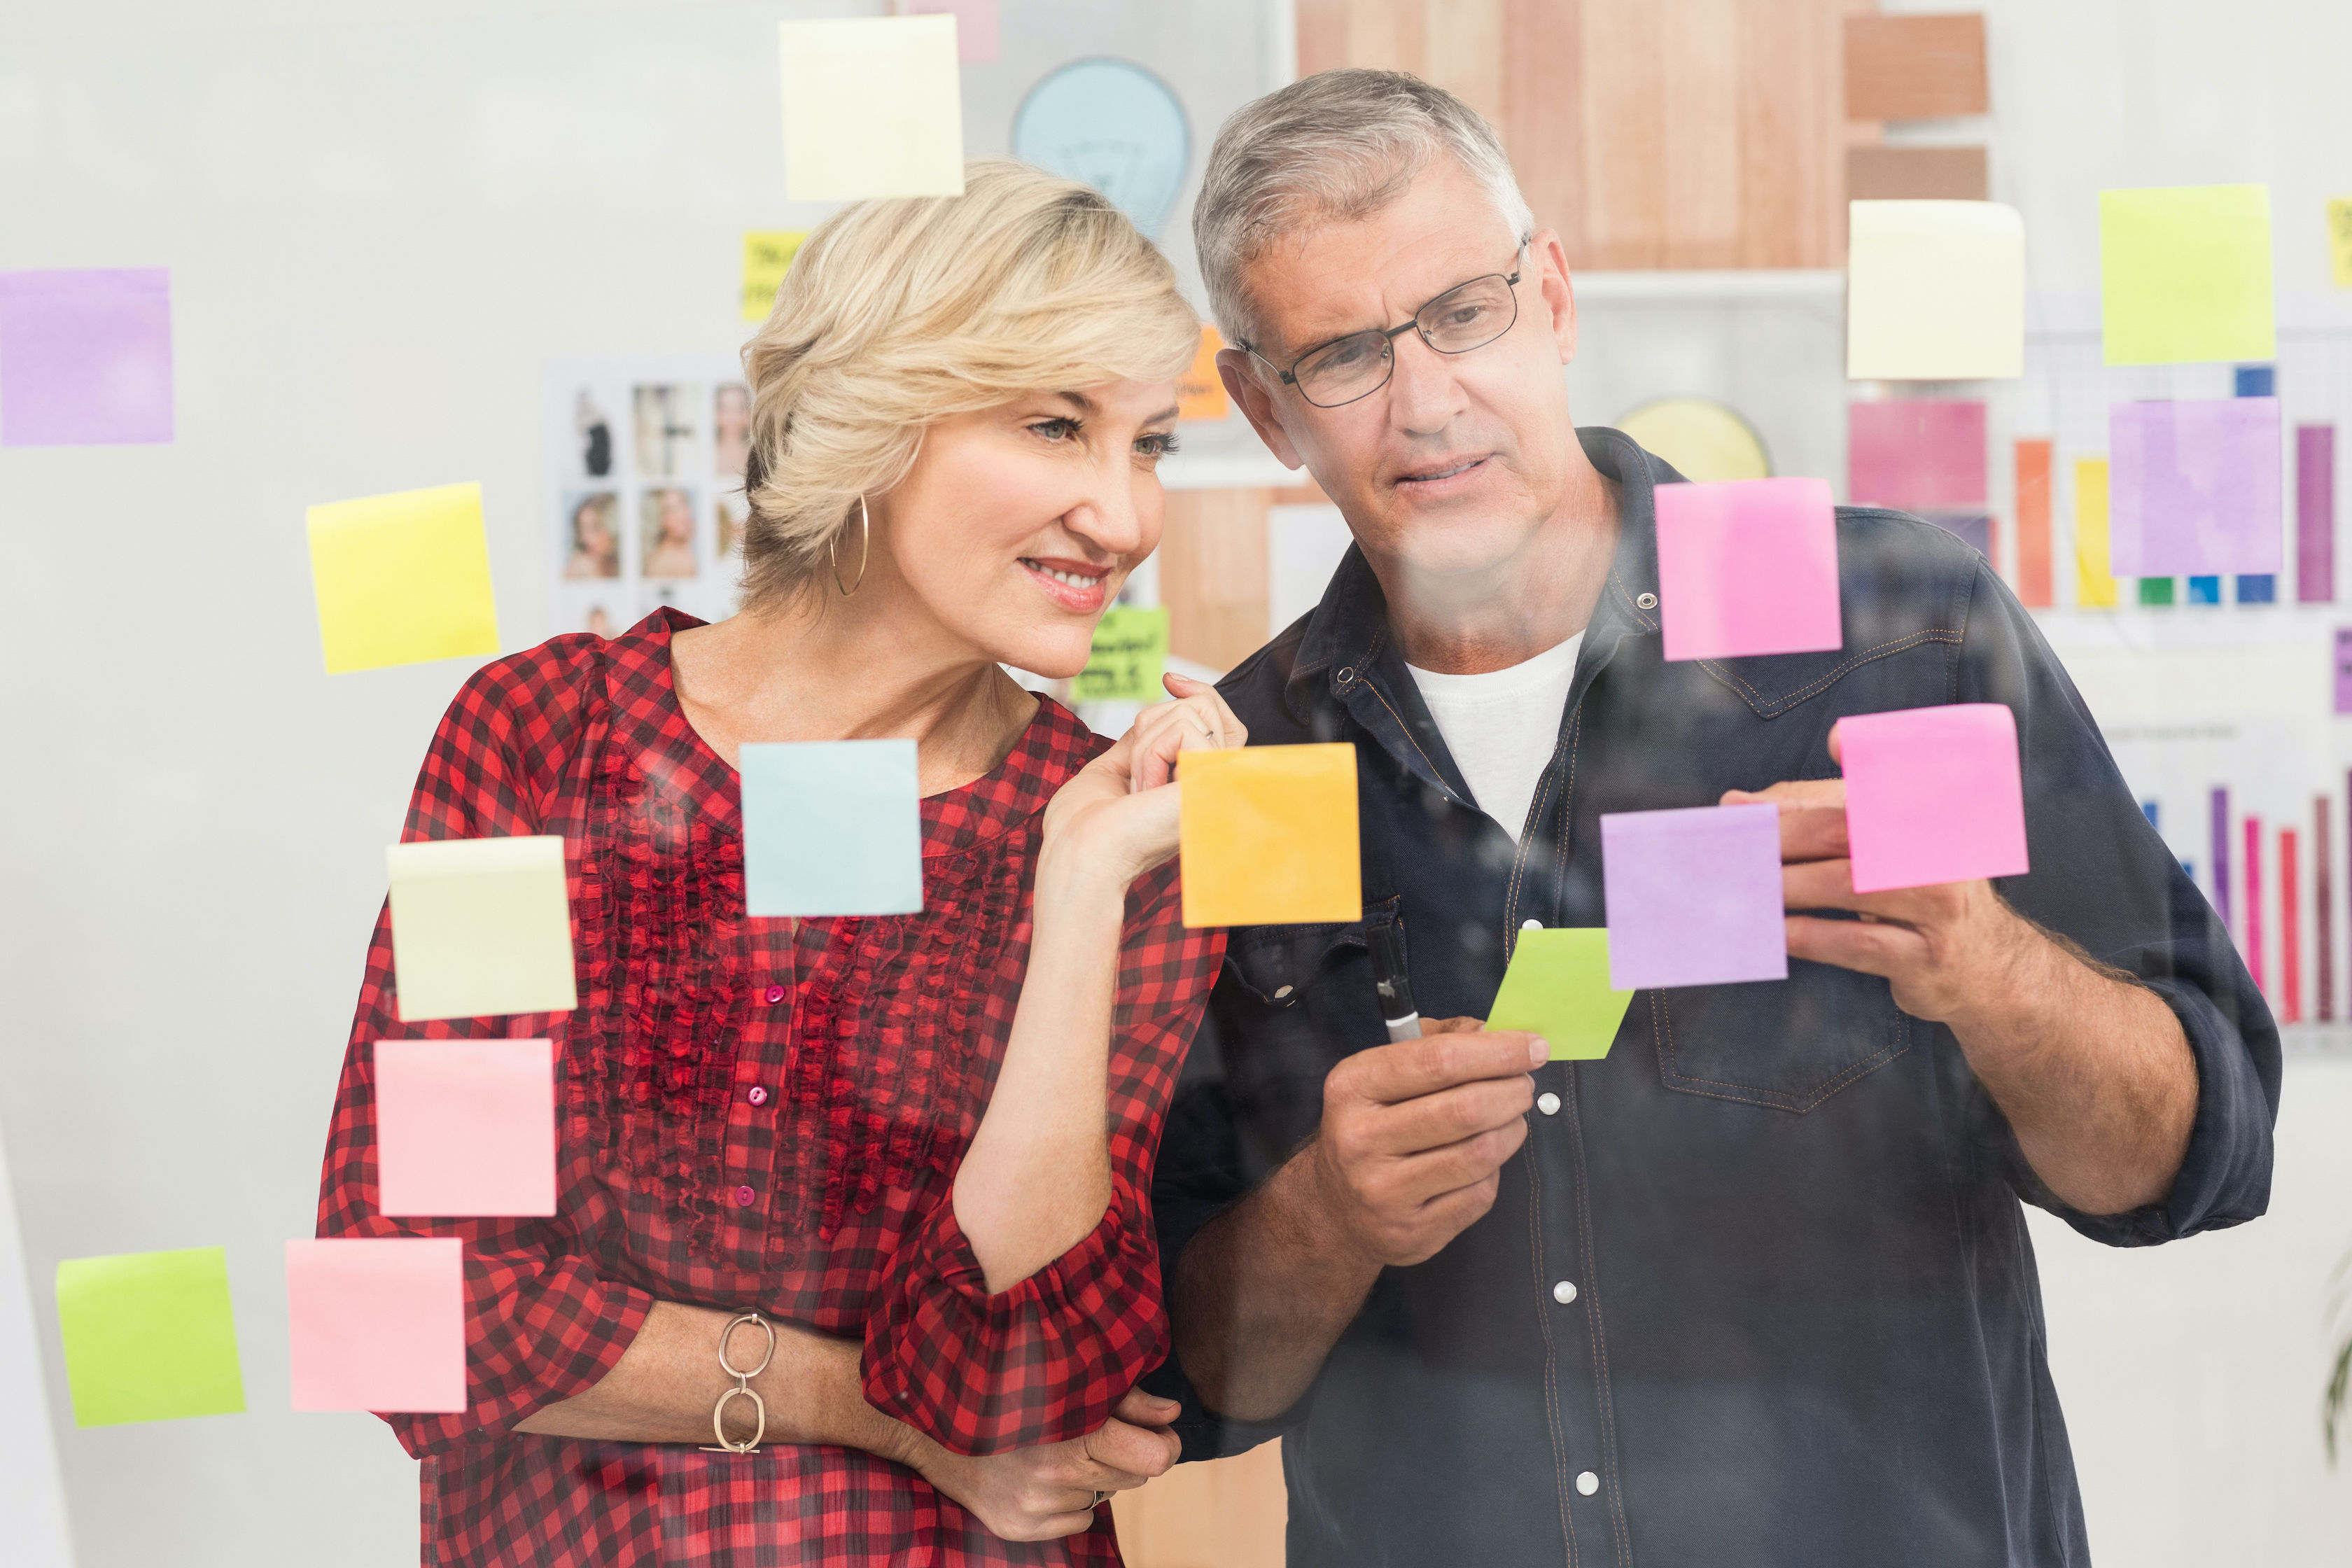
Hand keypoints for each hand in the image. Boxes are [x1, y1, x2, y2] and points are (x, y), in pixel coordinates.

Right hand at [907, 1387, 1181, 1542]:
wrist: (937, 1426)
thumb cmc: (1010, 1395)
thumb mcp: (1068, 1382)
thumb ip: (1127, 1400)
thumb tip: (1172, 1413)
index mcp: (1072, 1430)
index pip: (1153, 1457)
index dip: (1165, 1444)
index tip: (1160, 1434)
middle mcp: (1055, 1474)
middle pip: (1134, 1477)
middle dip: (1126, 1455)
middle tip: (1096, 1434)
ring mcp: (1036, 1507)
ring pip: (1105, 1495)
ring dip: (1094, 1476)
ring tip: (1058, 1449)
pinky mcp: (1020, 1529)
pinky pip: (1079, 1519)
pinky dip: (1071, 1501)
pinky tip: (1042, 1476)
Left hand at [1041, 673, 1247, 884]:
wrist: (1078, 856)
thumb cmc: (1083, 828)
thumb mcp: (1112, 769)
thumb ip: (1143, 739)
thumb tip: (1169, 699)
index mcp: (1194, 786)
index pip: (1221, 723)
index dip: (1200, 691)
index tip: (1168, 679)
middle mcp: (1215, 786)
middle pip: (1210, 708)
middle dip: (1156, 719)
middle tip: (1132, 769)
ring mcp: (1219, 784)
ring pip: (1195, 711)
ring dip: (1146, 743)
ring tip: (1136, 788)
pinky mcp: (1214, 781)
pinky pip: (1185, 728)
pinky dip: (1150, 752)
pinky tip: (1143, 792)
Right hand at [1302, 1019, 1545, 1268]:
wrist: (1335, 1210)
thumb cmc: (1373, 1125)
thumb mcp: (1384, 1072)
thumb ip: (1439, 1042)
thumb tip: (1496, 1033)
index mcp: (1353, 1088)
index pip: (1438, 1061)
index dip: (1496, 1052)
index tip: (1533, 1046)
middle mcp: (1361, 1140)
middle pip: (1466, 1109)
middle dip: (1512, 1091)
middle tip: (1524, 1086)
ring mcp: (1385, 1191)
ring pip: (1481, 1153)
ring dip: (1512, 1129)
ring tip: (1510, 1119)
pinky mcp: (1413, 1231)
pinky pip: (1480, 1193)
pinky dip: (1495, 1170)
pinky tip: (1483, 1161)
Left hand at [1722, 724, 2036, 1024]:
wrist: (1988, 968)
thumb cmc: (1918, 894)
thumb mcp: (1881, 845)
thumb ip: (1813, 813)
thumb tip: (1736, 805)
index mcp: (1933, 813)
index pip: (1886, 780)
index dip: (1866, 758)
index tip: (1836, 741)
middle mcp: (1941, 852)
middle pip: (1850, 830)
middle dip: (1785, 835)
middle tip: (1736, 846)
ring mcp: (1938, 905)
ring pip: (1849, 885)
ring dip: (1788, 886)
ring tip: (1744, 888)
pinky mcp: (1925, 956)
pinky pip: (1857, 942)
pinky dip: (1808, 935)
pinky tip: (1774, 932)